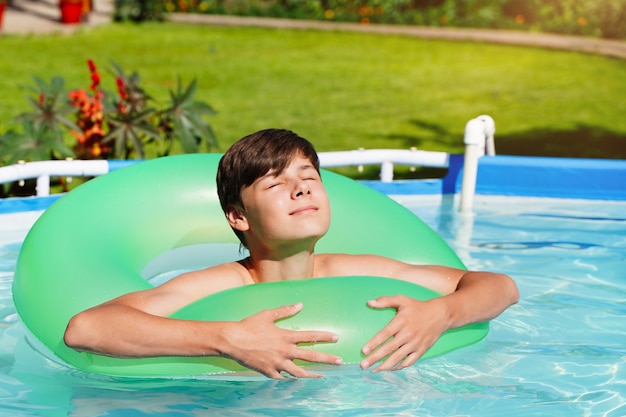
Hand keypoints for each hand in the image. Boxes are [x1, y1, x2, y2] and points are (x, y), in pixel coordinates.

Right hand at [220, 302, 341, 378]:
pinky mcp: (269, 372)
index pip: (310, 336)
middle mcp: (284, 351)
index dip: (324, 337)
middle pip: (311, 357)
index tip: (336, 338)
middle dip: (327, 359)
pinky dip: (291, 379)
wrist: (232, 341)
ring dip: (314, 374)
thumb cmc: (249, 325)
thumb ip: (285, 311)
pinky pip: (283, 378)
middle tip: (340, 361)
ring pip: (300, 372)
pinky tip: (298, 380)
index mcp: (286, 336)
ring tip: (323, 376)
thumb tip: (300, 304)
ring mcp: (277, 363)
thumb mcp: (267, 315)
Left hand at [360, 295, 448, 371]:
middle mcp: (408, 334)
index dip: (374, 343)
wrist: (440, 315)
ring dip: (385, 366)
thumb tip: (369, 303)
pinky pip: (409, 362)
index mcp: (401, 322)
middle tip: (363, 365)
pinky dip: (399, 366)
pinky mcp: (421, 350)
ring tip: (373, 370)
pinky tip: (390, 369)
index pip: (385, 334)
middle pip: (389, 349)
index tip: (364, 350)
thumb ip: (385, 301)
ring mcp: (415, 344)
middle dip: (375, 358)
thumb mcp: (402, 300)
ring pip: (398, 358)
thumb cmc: (418, 307)